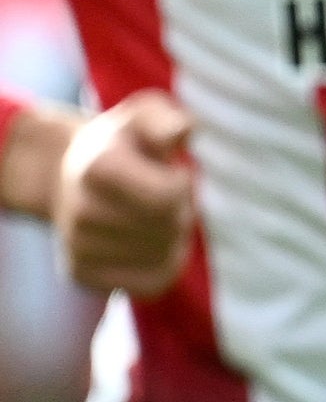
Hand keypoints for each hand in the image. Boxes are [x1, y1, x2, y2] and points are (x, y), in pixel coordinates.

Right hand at [46, 93, 195, 297]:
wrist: (67, 176)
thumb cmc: (122, 145)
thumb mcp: (143, 117)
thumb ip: (166, 119)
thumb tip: (182, 132)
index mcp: (98, 167)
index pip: (167, 197)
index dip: (180, 186)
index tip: (167, 172)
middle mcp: (82, 210)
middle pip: (169, 229)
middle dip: (180, 213)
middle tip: (160, 197)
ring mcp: (78, 245)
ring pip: (164, 259)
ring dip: (172, 240)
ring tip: (150, 218)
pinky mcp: (82, 275)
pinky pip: (150, 284)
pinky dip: (161, 266)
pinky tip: (146, 244)